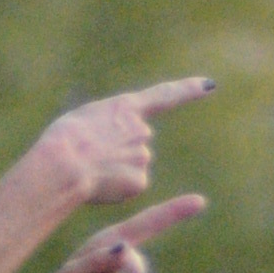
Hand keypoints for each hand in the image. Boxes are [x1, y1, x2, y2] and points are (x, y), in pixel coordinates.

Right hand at [30, 80, 214, 212]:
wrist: (63, 163)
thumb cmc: (64, 138)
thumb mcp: (87, 118)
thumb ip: (112, 125)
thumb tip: (122, 149)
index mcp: (127, 108)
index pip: (164, 96)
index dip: (188, 90)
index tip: (210, 85)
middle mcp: (142, 130)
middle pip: (137, 143)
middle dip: (119, 150)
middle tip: (91, 154)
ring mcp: (143, 156)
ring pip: (133, 166)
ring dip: (115, 169)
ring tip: (91, 168)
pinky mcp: (140, 181)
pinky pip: (130, 185)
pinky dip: (116, 187)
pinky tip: (100, 183)